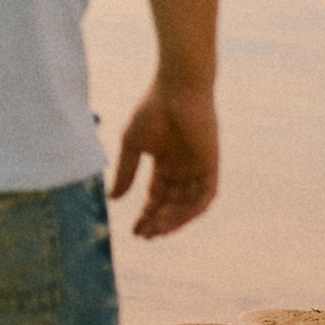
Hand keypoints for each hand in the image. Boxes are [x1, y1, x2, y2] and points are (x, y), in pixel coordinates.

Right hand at [111, 77, 218, 237]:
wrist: (177, 89)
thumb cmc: (152, 110)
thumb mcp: (132, 145)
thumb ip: (126, 172)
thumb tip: (113, 199)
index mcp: (165, 164)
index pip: (156, 197)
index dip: (146, 215)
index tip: (134, 231)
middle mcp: (182, 169)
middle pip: (171, 205)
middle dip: (158, 222)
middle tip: (145, 235)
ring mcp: (197, 168)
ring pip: (188, 204)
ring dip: (174, 219)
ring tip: (158, 229)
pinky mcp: (211, 164)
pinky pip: (205, 195)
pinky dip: (192, 209)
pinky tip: (176, 217)